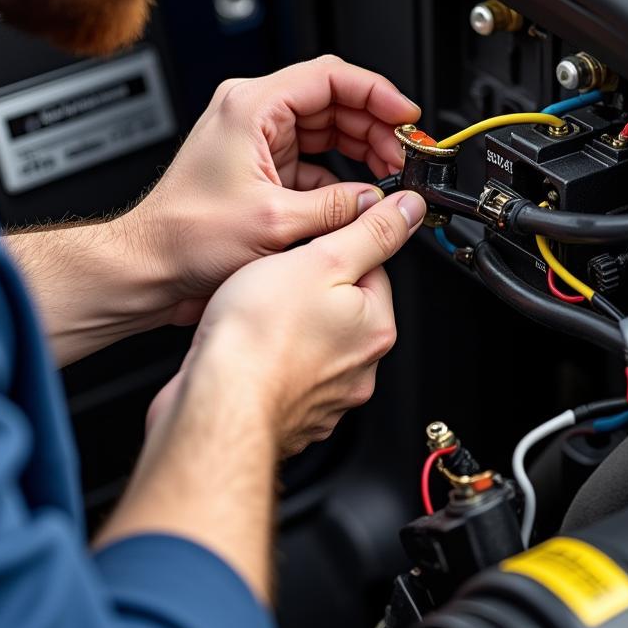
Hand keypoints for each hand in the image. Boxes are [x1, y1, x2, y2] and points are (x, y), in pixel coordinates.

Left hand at [126, 55, 420, 323]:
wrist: (150, 267)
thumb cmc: (185, 237)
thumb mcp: (274, 222)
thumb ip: (337, 207)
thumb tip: (379, 201)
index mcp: (251, 108)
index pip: (330, 78)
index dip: (376, 94)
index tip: (406, 117)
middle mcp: (254, 115)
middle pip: (334, 102)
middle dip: (375, 127)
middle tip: (405, 155)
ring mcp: (259, 141)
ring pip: (329, 130)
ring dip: (362, 151)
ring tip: (391, 175)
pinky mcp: (263, 168)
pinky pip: (316, 161)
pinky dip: (342, 178)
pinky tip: (358, 198)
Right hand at [148, 190, 427, 455]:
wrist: (217, 402)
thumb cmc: (258, 335)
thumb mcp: (322, 259)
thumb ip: (371, 232)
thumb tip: (409, 210)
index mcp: (376, 327)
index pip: (372, 270)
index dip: (335, 252)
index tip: (307, 252)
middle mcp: (362, 368)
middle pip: (344, 308)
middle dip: (313, 292)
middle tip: (276, 284)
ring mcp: (329, 398)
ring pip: (316, 342)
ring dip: (292, 326)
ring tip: (259, 316)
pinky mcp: (297, 417)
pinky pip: (290, 375)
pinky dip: (274, 361)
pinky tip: (252, 350)